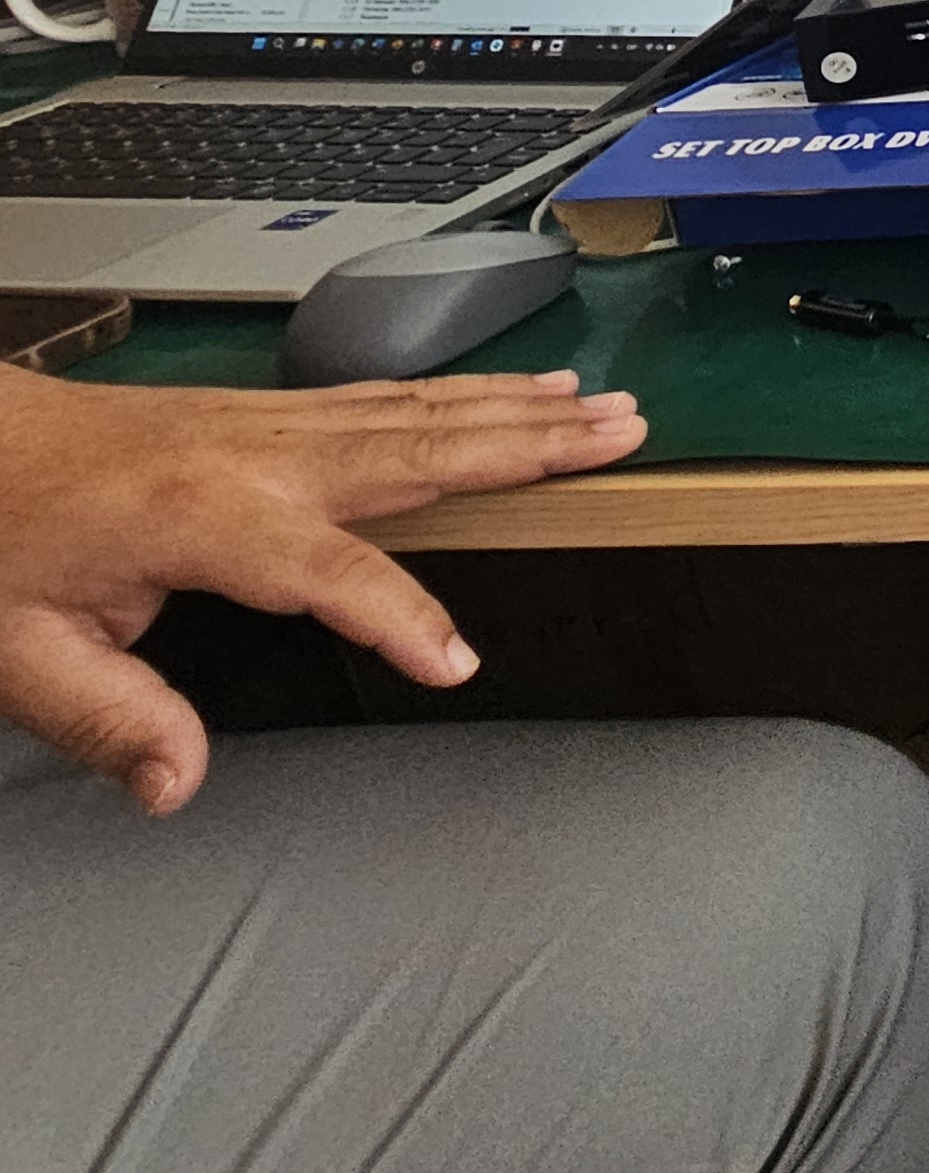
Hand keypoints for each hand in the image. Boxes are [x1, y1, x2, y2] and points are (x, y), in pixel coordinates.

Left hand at [0, 366, 643, 815]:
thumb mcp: (20, 651)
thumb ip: (110, 719)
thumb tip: (178, 783)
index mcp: (209, 516)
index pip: (335, 571)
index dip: (400, 619)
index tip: (455, 662)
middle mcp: (258, 455)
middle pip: (422, 445)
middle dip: (532, 443)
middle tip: (623, 433)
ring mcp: (269, 423)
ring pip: (421, 409)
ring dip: (521, 405)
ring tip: (602, 403)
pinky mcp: (268, 412)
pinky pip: (391, 394)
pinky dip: (466, 391)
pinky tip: (512, 388)